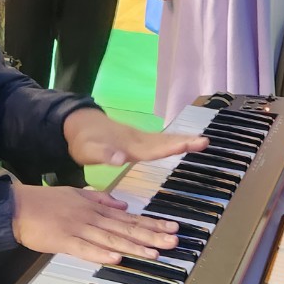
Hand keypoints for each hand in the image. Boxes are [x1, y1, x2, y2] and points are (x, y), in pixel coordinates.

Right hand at [11, 183, 178, 264]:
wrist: (17, 206)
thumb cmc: (46, 202)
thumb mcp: (76, 194)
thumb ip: (101, 199)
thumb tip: (123, 205)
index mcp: (95, 207)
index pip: (129, 217)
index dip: (152, 223)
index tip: (172, 227)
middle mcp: (91, 217)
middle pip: (126, 228)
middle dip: (151, 235)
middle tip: (173, 241)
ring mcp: (78, 228)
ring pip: (110, 238)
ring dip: (133, 246)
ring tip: (153, 253)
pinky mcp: (63, 240)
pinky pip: (84, 249)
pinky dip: (100, 253)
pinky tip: (116, 258)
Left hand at [63, 107, 206, 166]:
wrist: (79, 123)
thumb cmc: (83, 140)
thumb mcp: (88, 150)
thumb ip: (104, 154)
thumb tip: (120, 159)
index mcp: (128, 146)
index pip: (153, 149)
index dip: (171, 147)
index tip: (188, 144)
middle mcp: (137, 141)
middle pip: (164, 142)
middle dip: (184, 142)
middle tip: (205, 141)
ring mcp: (139, 139)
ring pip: (164, 140)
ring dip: (183, 140)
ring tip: (202, 141)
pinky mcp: (138, 140)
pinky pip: (160, 141)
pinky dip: (174, 142)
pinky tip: (183, 143)